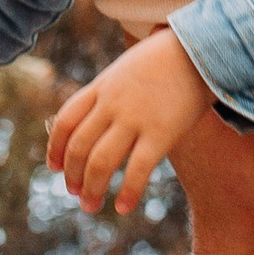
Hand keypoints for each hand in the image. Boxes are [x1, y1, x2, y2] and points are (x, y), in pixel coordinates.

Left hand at [48, 28, 214, 215]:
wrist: (200, 47)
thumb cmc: (167, 56)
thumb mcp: (127, 66)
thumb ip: (111, 89)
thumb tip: (102, 112)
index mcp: (101, 86)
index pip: (65, 121)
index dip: (55, 148)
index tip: (54, 167)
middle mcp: (112, 104)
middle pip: (79, 147)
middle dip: (72, 175)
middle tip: (75, 193)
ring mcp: (135, 118)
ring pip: (100, 162)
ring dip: (92, 189)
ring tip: (91, 207)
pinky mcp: (161, 132)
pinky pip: (137, 170)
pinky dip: (128, 192)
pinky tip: (123, 207)